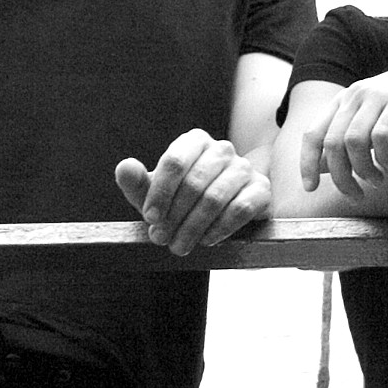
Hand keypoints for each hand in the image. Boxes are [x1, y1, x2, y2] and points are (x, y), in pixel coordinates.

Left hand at [116, 129, 268, 254]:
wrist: (219, 214)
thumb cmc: (180, 201)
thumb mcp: (154, 195)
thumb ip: (136, 183)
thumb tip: (125, 167)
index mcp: (194, 141)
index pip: (175, 161)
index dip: (160, 193)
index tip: (150, 219)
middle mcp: (222, 149)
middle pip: (195, 183)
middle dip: (174, 216)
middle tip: (161, 239)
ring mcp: (244, 168)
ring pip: (215, 198)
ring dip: (193, 227)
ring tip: (180, 246)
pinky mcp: (262, 189)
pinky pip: (240, 209)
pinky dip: (220, 228)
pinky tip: (207, 240)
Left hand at [301, 55, 387, 195]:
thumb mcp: (373, 121)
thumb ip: (349, 140)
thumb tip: (322, 167)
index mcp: (344, 101)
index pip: (313, 134)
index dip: (307, 163)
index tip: (310, 188)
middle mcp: (355, 96)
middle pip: (332, 144)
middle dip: (341, 177)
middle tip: (357, 195)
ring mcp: (378, 96)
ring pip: (354, 142)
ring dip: (364, 170)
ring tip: (379, 181)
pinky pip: (382, 136)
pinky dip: (384, 159)